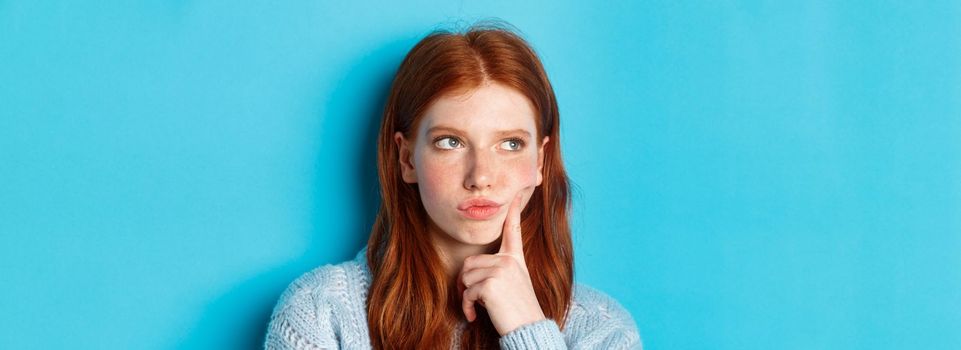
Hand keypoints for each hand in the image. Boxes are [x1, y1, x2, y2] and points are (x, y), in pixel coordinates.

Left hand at [459, 191, 545, 335]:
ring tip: (479, 307)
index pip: (513, 230)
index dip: (514, 211)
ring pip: (465, 277)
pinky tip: (476, 316)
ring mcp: (501, 270)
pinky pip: (466, 292)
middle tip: (475, 299)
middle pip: (470, 262)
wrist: (528, 329)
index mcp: (515, 259)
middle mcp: (509, 260)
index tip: (516, 193)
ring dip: (466, 296)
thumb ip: (496, 271)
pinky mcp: (491, 284)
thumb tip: (466, 274)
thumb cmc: (518, 311)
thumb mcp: (512, 285)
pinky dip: (466, 307)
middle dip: (466, 283)